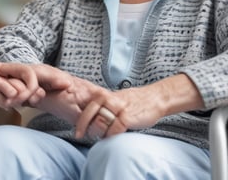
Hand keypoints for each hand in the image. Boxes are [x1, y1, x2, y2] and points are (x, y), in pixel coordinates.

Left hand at [75, 74, 203, 139]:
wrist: (155, 98)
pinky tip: (112, 138)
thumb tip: (90, 120)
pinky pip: (114, 130)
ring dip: (98, 133)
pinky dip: (111, 136)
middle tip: (83, 136)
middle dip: (85, 127)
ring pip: (100, 122)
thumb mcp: (115, 100)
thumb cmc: (134, 101)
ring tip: (100, 136)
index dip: (80, 122)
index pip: (86, 109)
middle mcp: (108, 99)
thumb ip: (103, 107)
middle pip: (90, 114)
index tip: (77, 132)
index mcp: (104, 95)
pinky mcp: (127, 117)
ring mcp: (118, 108)